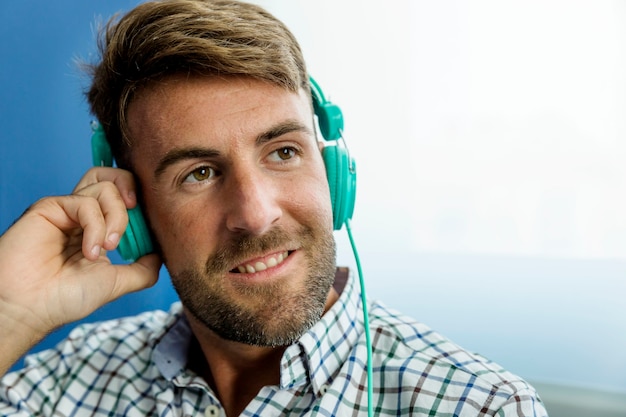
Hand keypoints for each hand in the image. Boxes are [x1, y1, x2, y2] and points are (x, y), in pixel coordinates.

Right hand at [0, 167, 160, 374]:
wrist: (31, 309)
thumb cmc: (66, 298)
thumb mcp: (117, 282)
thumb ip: (143, 268)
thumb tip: (162, 253)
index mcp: (97, 228)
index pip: (124, 197)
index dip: (142, 206)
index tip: (150, 228)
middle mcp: (82, 215)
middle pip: (114, 177)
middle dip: (133, 192)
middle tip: (133, 219)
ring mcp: (66, 209)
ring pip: (105, 187)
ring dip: (116, 218)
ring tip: (108, 248)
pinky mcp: (50, 207)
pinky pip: (85, 202)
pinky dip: (96, 226)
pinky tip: (89, 252)